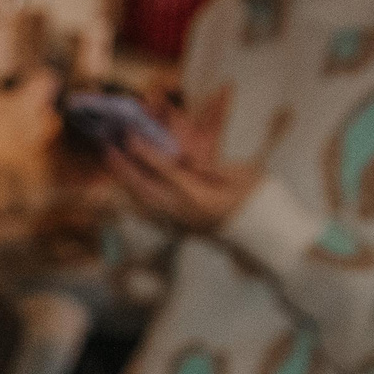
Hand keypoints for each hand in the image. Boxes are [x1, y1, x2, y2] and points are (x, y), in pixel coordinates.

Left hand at [106, 97, 260, 233]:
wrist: (265, 235)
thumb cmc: (259, 200)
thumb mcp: (241, 175)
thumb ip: (211, 168)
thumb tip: (185, 161)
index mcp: (201, 198)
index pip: (167, 173)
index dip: (147, 154)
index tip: (130, 138)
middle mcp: (185, 214)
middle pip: (145, 190)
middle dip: (124, 169)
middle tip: (108, 149)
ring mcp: (180, 224)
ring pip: (144, 203)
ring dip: (126, 182)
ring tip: (112, 162)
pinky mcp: (180, 228)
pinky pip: (151, 213)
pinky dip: (136, 197)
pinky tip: (128, 185)